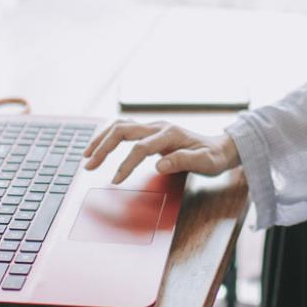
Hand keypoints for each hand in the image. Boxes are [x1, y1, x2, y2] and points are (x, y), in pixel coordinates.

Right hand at [82, 119, 240, 183]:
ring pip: (120, 126)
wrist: (219, 148)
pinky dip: (108, 136)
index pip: (141, 148)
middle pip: (123, 130)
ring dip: (102, 139)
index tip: (115, 181)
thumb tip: (159, 165)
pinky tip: (99, 147)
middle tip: (89, 165)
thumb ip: (183, 161)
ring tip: (87, 156)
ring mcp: (153, 127)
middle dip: (104, 147)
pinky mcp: (150, 131)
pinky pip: (124, 129)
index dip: (126, 164)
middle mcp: (159, 126)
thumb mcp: (205, 163)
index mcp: (170, 134)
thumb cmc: (212, 157)